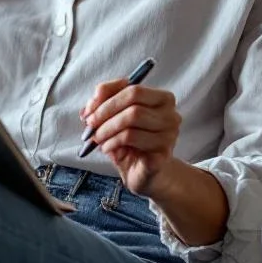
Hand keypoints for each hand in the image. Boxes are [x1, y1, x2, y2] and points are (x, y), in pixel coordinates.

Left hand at [80, 80, 181, 196]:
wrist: (143, 173)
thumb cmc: (130, 142)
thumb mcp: (114, 117)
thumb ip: (104, 103)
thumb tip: (92, 104)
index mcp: (162, 99)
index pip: (133, 89)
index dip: (107, 98)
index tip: (90, 110)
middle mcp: (171, 115)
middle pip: (133, 104)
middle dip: (105, 114)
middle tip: (90, 125)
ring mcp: (170, 135)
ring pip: (132, 121)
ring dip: (107, 130)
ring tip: (98, 139)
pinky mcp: (163, 153)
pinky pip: (132, 139)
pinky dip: (113, 142)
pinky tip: (108, 148)